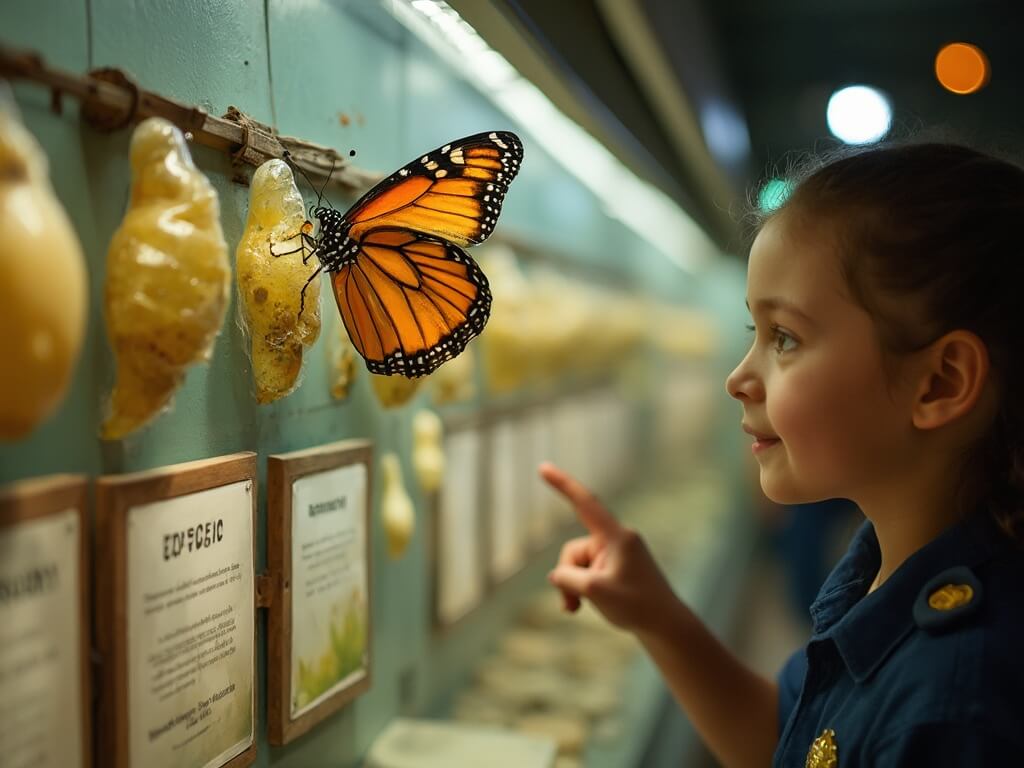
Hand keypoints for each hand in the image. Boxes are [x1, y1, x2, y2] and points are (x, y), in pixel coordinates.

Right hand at [541, 462, 677, 635]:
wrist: (665, 626)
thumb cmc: (637, 606)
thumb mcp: (595, 591)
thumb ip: (568, 578)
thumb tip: (557, 575)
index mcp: (616, 537)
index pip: (585, 503)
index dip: (562, 484)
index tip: (543, 467)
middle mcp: (616, 540)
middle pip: (573, 550)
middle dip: (567, 576)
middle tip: (573, 605)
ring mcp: (616, 554)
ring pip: (577, 565)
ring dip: (573, 588)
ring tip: (577, 610)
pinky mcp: (615, 567)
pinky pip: (587, 572)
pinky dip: (581, 589)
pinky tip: (579, 607)